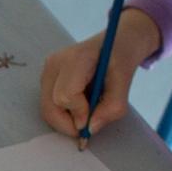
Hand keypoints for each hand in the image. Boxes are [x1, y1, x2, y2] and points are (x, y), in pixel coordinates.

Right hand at [39, 8, 160, 137]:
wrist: (117, 41)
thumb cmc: (122, 56)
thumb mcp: (125, 81)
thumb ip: (112, 107)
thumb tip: (90, 129)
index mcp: (75, 58)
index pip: (65, 97)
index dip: (79, 113)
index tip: (93, 117)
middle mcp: (55, 64)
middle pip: (50, 107)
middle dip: (68, 124)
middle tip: (87, 126)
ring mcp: (47, 72)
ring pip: (48, 110)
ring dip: (66, 119)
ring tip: (86, 110)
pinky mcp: (46, 80)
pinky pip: (49, 107)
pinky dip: (64, 114)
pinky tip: (79, 105)